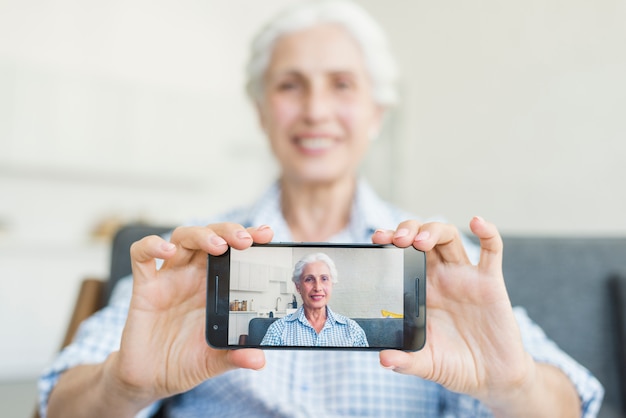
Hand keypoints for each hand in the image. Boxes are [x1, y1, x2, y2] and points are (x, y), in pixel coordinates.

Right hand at [108, 223, 273, 407]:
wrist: (151, 379)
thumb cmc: (185, 362)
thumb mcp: (215, 361)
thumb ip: (235, 356)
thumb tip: (259, 361)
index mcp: (216, 286)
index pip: (234, 251)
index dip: (249, 237)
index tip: (266, 234)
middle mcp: (194, 275)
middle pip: (211, 236)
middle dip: (229, 231)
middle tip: (246, 241)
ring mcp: (169, 278)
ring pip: (182, 238)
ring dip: (201, 235)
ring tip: (218, 246)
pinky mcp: (144, 287)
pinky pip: (142, 256)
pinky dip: (151, 246)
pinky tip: (167, 251)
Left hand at [373, 217, 535, 407]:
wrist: (492, 378)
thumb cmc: (456, 366)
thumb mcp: (427, 364)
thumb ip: (406, 360)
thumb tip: (383, 359)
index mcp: (420, 290)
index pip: (402, 255)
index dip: (389, 242)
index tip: (377, 239)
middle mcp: (440, 277)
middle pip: (422, 237)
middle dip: (408, 230)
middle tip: (396, 240)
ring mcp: (465, 277)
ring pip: (449, 237)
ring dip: (434, 230)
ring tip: (420, 240)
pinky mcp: (490, 282)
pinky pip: (492, 250)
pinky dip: (487, 232)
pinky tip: (476, 222)